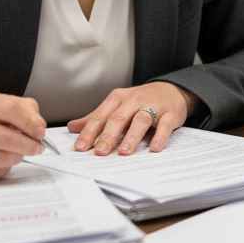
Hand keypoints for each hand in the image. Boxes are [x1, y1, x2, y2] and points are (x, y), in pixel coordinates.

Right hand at [0, 90, 48, 180]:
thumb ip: (21, 108)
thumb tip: (38, 126)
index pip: (9, 109)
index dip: (30, 122)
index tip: (41, 131)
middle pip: (5, 137)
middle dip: (28, 144)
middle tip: (37, 147)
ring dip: (16, 157)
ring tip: (20, 152)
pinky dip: (2, 167)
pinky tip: (1, 160)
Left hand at [68, 82, 198, 155]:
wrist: (171, 90)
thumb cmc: (140, 101)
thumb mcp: (117, 106)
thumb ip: (97, 117)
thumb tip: (72, 127)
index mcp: (117, 99)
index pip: (100, 116)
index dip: (89, 132)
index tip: (80, 148)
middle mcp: (133, 100)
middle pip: (118, 118)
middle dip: (108, 136)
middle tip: (99, 152)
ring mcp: (153, 106)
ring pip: (140, 120)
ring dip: (131, 136)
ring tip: (123, 152)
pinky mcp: (170, 113)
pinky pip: (164, 125)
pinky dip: (160, 136)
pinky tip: (155, 148)